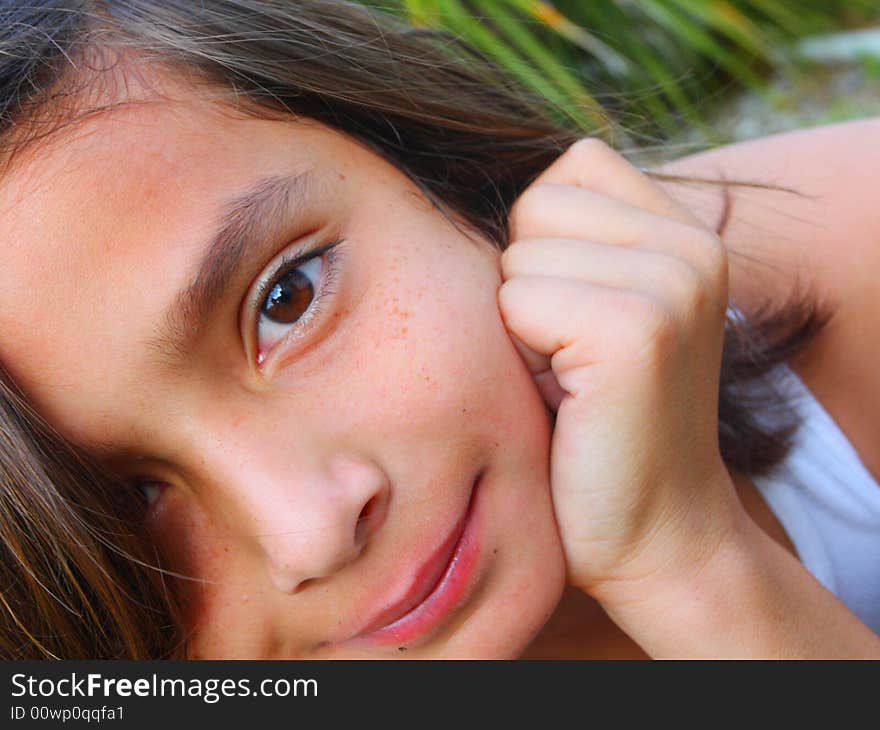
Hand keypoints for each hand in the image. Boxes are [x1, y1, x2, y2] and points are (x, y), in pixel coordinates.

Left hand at [498, 138, 743, 599]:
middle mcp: (695, 244)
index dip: (544, 245)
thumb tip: (476, 175)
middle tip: (569, 357)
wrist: (655, 535)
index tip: (576, 319)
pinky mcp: (639, 330)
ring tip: (568, 378)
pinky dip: (522, 354)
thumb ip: (571, 239)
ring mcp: (674, 282)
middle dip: (529, 282)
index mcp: (689, 232)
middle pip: (537, 203)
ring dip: (521, 323)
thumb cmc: (598, 424)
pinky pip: (518, 300)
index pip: (571, 167)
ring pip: (519, 254)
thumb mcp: (593, 309)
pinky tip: (567, 399)